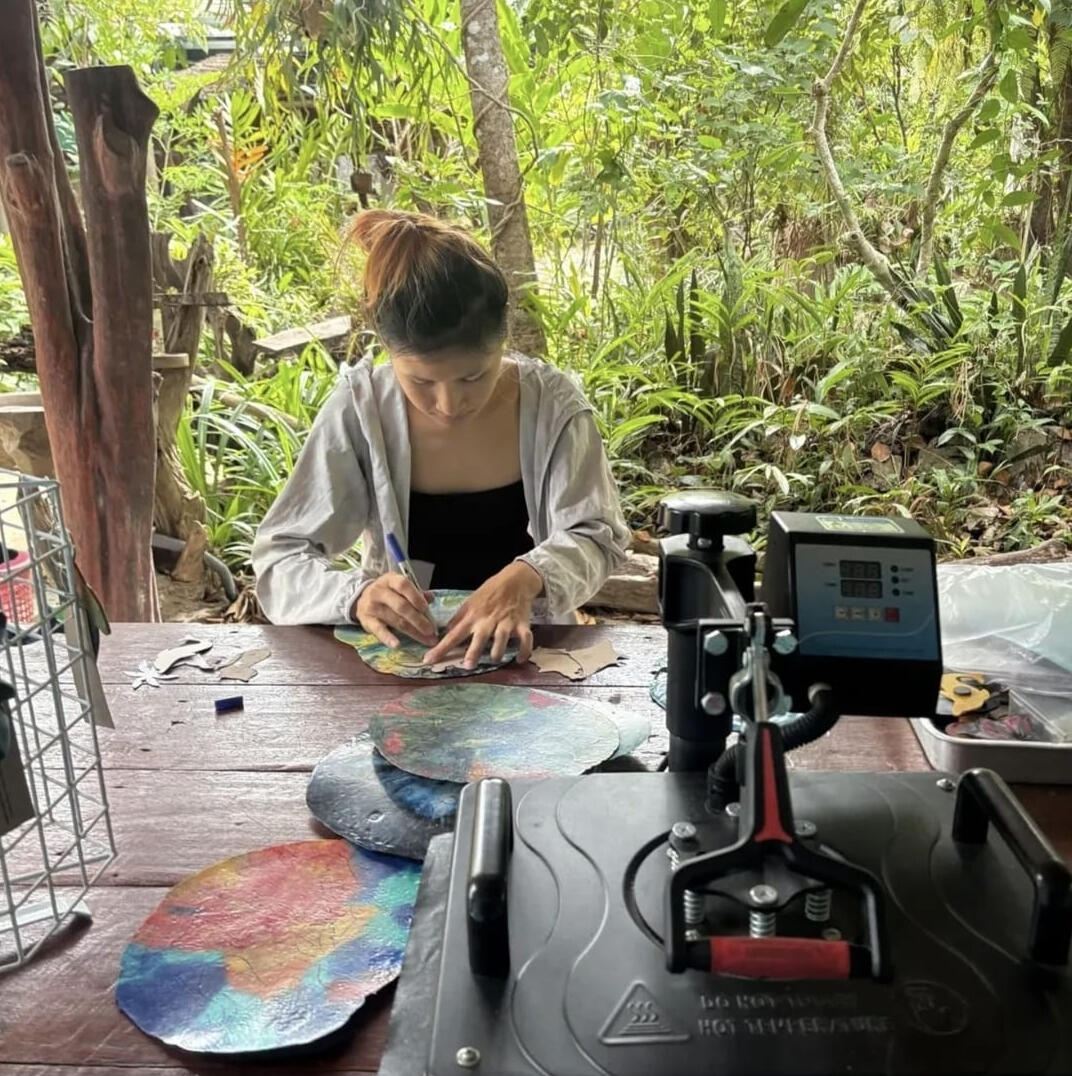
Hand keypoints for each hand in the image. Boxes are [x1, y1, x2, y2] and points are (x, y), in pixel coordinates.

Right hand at [354, 574, 436, 647]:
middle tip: (431, 631)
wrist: (362, 599)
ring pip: (395, 620)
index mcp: (390, 580)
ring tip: (425, 639)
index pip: (403, 586)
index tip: (427, 610)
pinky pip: (379, 630)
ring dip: (412, 631)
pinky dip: (388, 638)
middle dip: (418, 620)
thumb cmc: (387, 593)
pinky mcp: (366, 620)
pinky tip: (397, 645)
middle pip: (401, 606)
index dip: (416, 598)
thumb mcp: (399, 588)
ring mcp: (371, 606)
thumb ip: (415, 593)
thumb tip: (431, 598)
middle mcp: (379, 591)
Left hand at [423, 561, 541, 668]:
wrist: (515, 580)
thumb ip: (458, 620)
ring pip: (502, 640)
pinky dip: (525, 651)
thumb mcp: (469, 603)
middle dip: (474, 652)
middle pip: (479, 639)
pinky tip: (520, 659)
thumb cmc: (489, 593)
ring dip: (498, 652)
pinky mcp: (522, 624)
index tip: (428, 660)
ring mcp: (506, 623)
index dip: (441, 648)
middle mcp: (488, 621)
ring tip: (495, 659)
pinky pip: (525, 640)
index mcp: (472, 616)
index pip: (453, 635)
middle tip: (468, 665)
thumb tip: (444, 634)